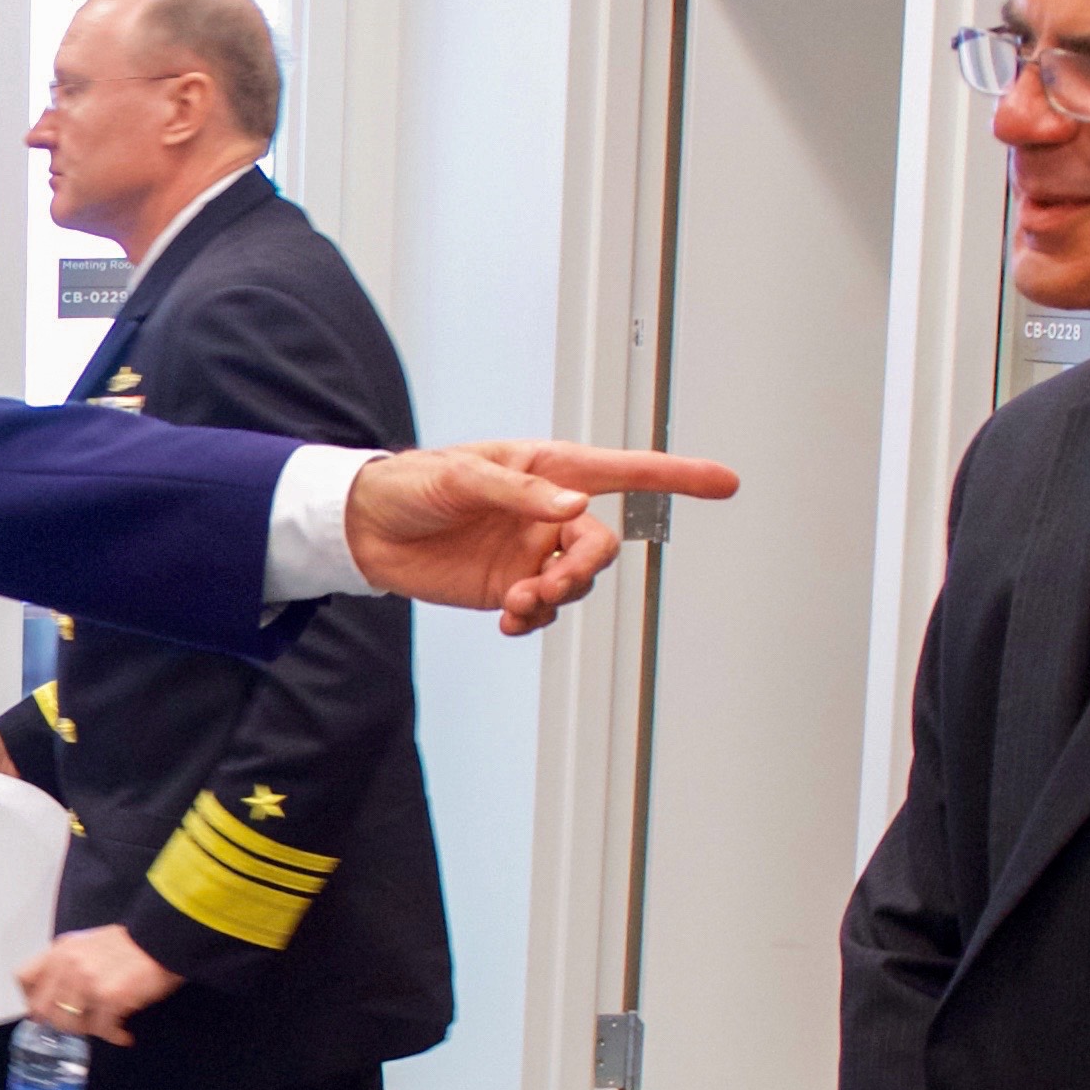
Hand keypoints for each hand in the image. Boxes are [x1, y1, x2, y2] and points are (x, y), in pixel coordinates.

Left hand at [17, 925, 182, 1044]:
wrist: (163, 939)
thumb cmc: (129, 946)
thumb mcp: (88, 947)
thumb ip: (68, 967)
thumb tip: (56, 999)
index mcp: (60, 951)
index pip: (24, 978)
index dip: (32, 1000)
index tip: (47, 1012)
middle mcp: (67, 964)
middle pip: (42, 1009)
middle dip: (60, 1023)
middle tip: (81, 1026)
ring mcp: (87, 981)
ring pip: (69, 1023)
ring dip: (88, 1031)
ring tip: (107, 1027)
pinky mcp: (109, 997)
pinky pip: (101, 1029)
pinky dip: (114, 1036)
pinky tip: (123, 1034)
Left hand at [343, 441, 742, 632]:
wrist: (364, 527)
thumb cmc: (412, 484)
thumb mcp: (461, 477)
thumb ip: (520, 493)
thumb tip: (574, 509)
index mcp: (549, 470)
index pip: (625, 473)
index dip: (677, 477)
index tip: (725, 482)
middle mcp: (550, 512)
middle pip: (601, 545)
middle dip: (584, 569)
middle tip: (549, 585)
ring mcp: (533, 552)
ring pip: (576, 582)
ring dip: (557, 597)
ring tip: (517, 602)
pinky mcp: (509, 587)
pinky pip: (543, 610)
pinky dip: (534, 619)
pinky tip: (510, 619)